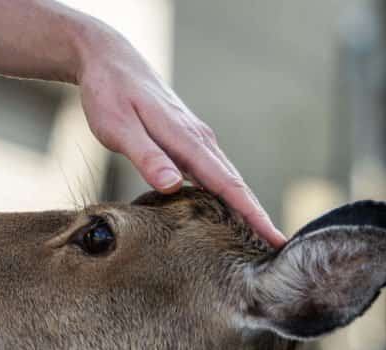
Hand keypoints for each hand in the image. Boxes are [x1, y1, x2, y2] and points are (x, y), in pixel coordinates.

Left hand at [75, 26, 285, 246]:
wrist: (109, 62)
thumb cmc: (110, 95)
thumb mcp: (120, 128)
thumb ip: (147, 157)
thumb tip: (173, 186)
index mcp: (188, 139)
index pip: (228, 184)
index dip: (252, 214)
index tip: (275, 239)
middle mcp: (199, 140)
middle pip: (236, 185)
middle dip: (257, 218)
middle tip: (276, 251)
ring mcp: (195, 140)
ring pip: (225, 179)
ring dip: (243, 208)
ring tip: (256, 240)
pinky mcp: (185, 141)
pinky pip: (211, 173)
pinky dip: (224, 194)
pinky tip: (224, 214)